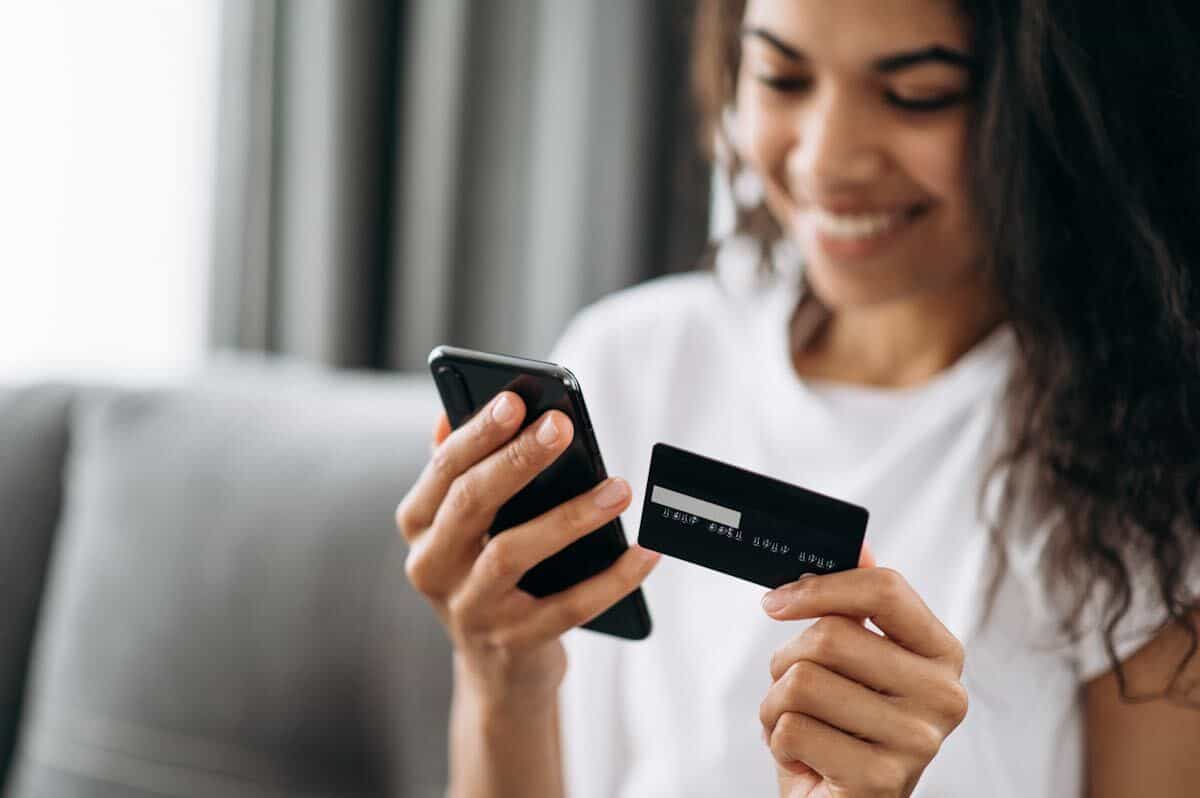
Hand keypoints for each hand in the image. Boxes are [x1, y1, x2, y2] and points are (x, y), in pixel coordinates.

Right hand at [395, 392, 660, 708]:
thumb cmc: (485, 572)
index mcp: (419, 525)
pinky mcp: (514, 644)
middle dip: (518, 460)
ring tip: (619, 488)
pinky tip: (646, 551)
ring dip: (570, 515)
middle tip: (562, 426)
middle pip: (471, 503)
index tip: (515, 400)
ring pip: (514, 552)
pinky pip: (569, 607)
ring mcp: (470, 610)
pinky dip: (613, 578)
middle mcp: (431, 567)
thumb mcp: (463, 526)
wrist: (498, 670)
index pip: (443, 468)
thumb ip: (458, 471)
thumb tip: (452, 410)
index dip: (478, 433)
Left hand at [759, 556, 967, 797]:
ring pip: (802, 683)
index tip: (776, 601)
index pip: (884, 589)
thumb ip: (858, 601)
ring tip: (802, 727)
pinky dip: (778, 743)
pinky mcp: (880, 781)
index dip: (820, 587)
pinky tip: (806, 759)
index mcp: (942, 654)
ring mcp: (917, 742)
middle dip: (787, 661)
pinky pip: (792, 730)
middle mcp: (944, 696)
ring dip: (776, 705)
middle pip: (831, 637)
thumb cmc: (843, 726)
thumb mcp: (854, 660)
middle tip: (795, 690)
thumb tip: (857, 540)